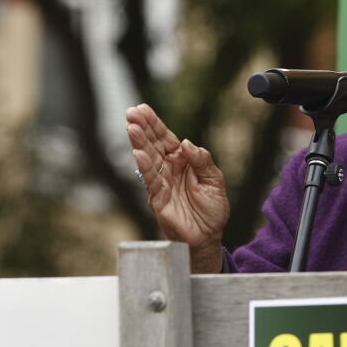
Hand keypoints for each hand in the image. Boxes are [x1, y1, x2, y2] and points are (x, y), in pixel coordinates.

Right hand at [124, 104, 229, 272]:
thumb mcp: (215, 180)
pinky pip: (150, 180)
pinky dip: (144, 167)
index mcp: (182, 160)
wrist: (208, 236)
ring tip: (132, 128)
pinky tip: (138, 153)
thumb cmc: (211, 209)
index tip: (142, 109)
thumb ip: (202, 160)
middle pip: (153, 144)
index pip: (165, 138)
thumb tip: (186, 144)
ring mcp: (161, 183)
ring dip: (140, 143)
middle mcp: (168, 169)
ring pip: (148, 159)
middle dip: (142, 128)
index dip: (154, 124)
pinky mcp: (157, 199)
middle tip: (131, 113)